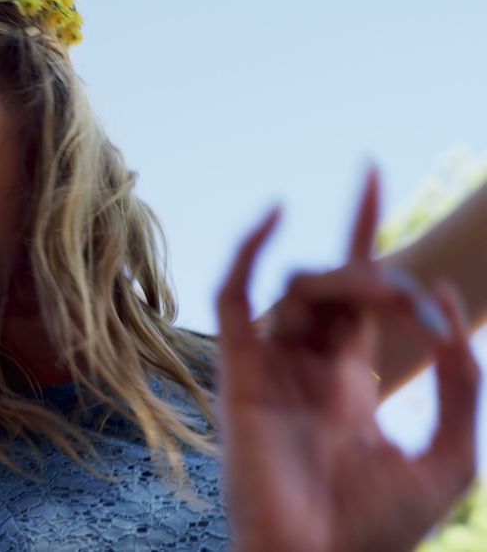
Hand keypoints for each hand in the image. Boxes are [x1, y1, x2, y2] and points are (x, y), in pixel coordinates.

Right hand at [216, 172, 480, 551]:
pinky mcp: (239, 373)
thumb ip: (458, 383)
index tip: (372, 176)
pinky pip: (233, 299)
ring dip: (346, 275)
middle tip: (413, 295)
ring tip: (385, 291)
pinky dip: (249, 254)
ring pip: (297, 287)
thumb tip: (442, 305)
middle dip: (377, 268)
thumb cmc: (378, 533)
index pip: (357, 295)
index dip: (365, 234)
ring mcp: (271, 367)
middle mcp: (306, 366)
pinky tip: (278, 214)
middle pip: (335, 284)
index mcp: (348, 382)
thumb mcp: (450, 456)